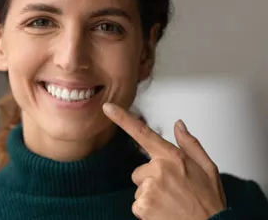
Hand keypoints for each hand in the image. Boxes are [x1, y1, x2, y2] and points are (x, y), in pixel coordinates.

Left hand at [103, 103, 225, 219]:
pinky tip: (164, 211)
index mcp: (172, 156)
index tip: (107, 108)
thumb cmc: (209, 201)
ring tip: (170, 203)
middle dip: (151, 179)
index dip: (122, 118)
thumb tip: (178, 124)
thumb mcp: (207, 167)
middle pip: (140, 171)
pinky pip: (137, 204)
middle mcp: (158, 169)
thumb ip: (189, 143)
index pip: (142, 132)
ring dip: (150, 195)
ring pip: (139, 188)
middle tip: (172, 190)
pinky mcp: (143, 206)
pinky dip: (147, 210)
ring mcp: (149, 188)